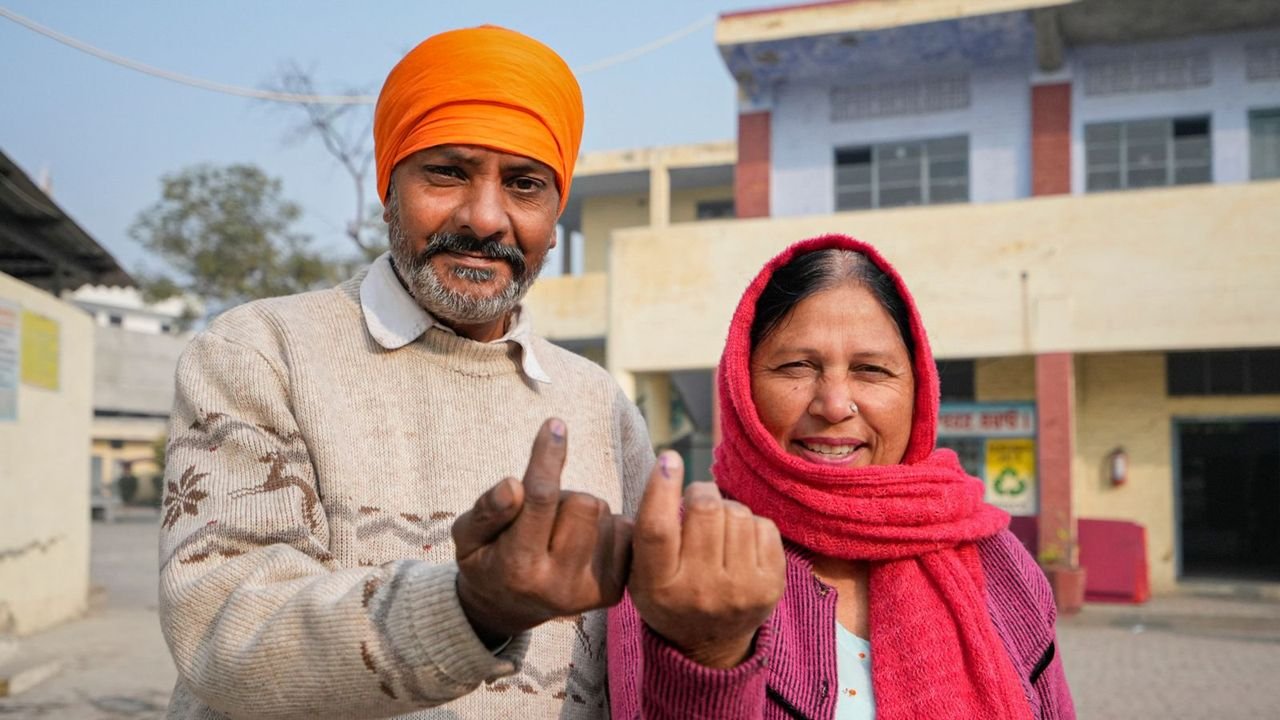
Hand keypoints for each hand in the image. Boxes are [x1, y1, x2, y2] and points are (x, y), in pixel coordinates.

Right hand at [451, 418, 632, 644]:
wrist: (508, 609)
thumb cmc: (485, 560)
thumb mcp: (467, 536)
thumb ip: (485, 511)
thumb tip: (514, 485)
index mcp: (517, 567)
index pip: (540, 500)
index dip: (547, 457)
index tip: (555, 425)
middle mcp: (558, 585)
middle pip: (584, 502)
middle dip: (565, 495)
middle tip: (544, 514)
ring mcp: (589, 592)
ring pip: (605, 514)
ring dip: (584, 511)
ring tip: (559, 532)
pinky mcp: (613, 592)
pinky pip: (625, 532)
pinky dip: (605, 527)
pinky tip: (582, 544)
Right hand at [628, 452, 785, 668]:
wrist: (710, 644)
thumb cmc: (670, 594)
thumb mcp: (640, 572)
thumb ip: (643, 530)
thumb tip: (666, 467)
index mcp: (658, 586)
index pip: (658, 529)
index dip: (661, 488)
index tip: (668, 459)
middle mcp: (699, 591)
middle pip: (704, 509)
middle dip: (700, 492)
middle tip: (696, 499)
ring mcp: (740, 590)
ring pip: (736, 512)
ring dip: (725, 509)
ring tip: (716, 529)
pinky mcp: (771, 586)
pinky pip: (763, 525)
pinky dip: (749, 524)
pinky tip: (738, 542)